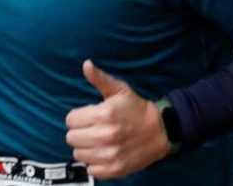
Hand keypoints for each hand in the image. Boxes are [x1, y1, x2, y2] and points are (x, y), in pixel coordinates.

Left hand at [65, 61, 167, 179]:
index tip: (90, 116)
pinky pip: (90, 169)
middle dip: (81, 132)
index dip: (79, 117)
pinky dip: (96, 163)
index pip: (70, 120)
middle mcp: (105, 135)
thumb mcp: (120, 90)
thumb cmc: (136, 109)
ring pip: (78, 154)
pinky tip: (106, 153)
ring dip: (87, 148)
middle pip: (71, 138)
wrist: (161, 130)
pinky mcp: (114, 169)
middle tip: (95, 129)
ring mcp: (109, 154)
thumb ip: (100, 78)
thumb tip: (86, 64)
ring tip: (100, 141)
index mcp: (105, 113)